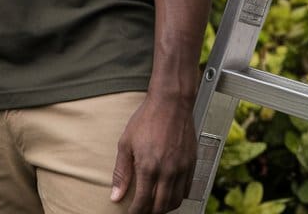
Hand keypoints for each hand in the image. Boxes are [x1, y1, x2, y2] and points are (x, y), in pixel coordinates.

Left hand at [110, 92, 196, 212]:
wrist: (170, 104)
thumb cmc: (146, 119)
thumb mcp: (125, 143)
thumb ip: (121, 172)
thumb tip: (115, 195)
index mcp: (148, 167)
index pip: (143, 202)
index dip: (136, 212)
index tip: (131, 213)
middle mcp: (167, 171)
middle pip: (161, 206)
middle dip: (150, 213)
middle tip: (142, 211)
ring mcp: (182, 169)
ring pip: (176, 201)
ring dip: (165, 208)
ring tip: (154, 206)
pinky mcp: (192, 164)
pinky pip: (187, 189)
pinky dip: (178, 197)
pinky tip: (169, 194)